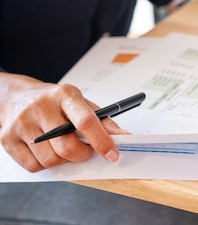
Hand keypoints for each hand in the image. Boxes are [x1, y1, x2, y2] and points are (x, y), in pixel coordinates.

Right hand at [0, 73, 127, 171]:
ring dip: (63, 161)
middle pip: (67, 147)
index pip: (86, 121)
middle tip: (85, 151)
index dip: (102, 141)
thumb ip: (103, 120)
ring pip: (50, 160)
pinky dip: (45, 165)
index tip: (112, 154)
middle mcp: (42, 107)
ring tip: (62, 147)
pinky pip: (33, 166)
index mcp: (65, 95)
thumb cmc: (54, 101)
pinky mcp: (7, 139)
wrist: (17, 96)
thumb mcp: (81, 103)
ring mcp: (22, 123)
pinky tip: (47, 150)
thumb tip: (122, 136)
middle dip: (81, 155)